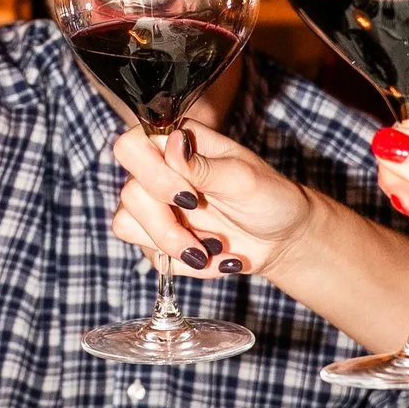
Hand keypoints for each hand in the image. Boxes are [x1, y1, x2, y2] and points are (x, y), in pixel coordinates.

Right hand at [110, 121, 311, 277]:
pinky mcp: (158, 238)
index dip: (153, 174)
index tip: (188, 196)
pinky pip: (150, 255)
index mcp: (178, 145)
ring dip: (171, 246)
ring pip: (126, 225)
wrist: (282, 240)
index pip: (132, 147)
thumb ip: (203, 166)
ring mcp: (156, 206)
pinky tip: (212, 259)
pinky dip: (184, 264)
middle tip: (206, 236)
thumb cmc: (269, 198)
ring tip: (209, 251)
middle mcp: (160, 172)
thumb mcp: (243, 179)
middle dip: (166, 224)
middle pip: (130, 194)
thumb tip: (172, 143)